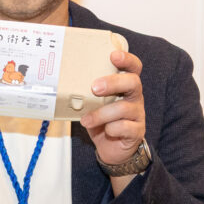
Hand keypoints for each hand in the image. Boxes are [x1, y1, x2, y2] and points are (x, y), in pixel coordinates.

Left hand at [81, 48, 144, 168]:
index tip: (113, 55)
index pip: (133, 67)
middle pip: (133, 82)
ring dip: (102, 113)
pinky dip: (111, 128)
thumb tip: (64, 82)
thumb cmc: (102, 121)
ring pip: (124, 108)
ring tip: (86, 120)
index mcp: (126, 86)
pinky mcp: (137, 131)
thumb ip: (88, 93)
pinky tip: (104, 131)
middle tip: (94, 87)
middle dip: (113, 82)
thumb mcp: (94, 104)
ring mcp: (138, 114)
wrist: (112, 148)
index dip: (127, 59)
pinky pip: (126, 127)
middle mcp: (135, 97)